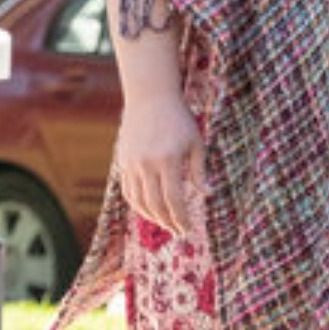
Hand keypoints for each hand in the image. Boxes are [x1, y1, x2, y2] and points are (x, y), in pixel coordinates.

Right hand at [114, 88, 205, 236]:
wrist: (150, 98)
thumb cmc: (179, 119)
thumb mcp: (196, 142)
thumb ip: (199, 170)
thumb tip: (206, 194)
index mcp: (169, 160)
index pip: (173, 199)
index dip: (180, 218)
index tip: (187, 229)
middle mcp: (147, 164)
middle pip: (155, 204)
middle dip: (167, 222)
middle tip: (178, 231)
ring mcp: (132, 164)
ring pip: (138, 201)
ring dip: (151, 216)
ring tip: (165, 223)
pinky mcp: (122, 162)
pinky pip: (128, 191)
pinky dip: (138, 204)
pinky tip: (149, 209)